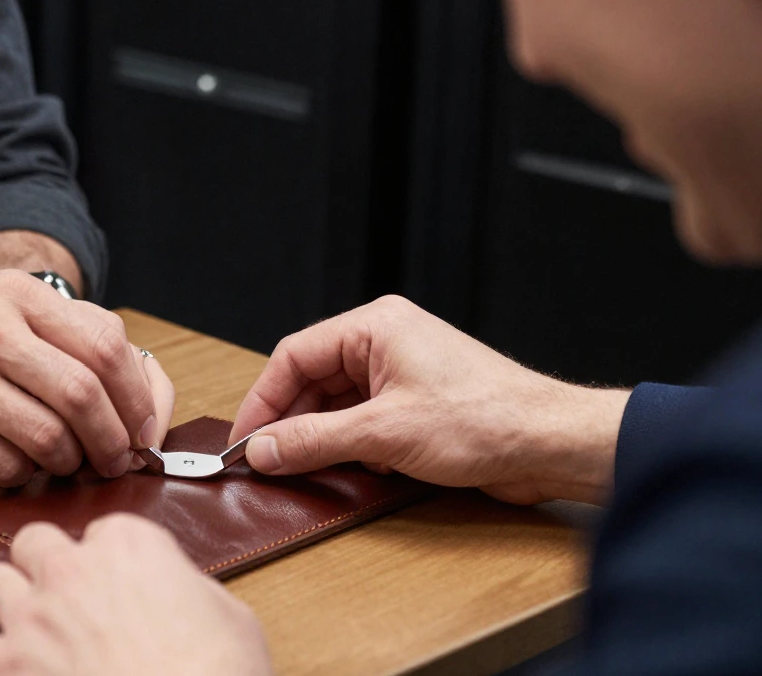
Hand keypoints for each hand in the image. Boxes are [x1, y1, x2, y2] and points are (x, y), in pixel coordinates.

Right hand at [0, 270, 174, 483]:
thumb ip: (61, 330)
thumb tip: (136, 384)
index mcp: (16, 294)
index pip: (106, 344)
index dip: (138, 395)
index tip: (144, 426)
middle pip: (84, 395)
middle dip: (114, 439)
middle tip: (118, 459)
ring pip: (49, 437)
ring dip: (70, 461)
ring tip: (67, 462)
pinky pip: (4, 463)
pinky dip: (24, 472)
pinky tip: (19, 463)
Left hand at [0, 514, 272, 675]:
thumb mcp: (230, 616)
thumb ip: (186, 588)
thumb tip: (173, 593)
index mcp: (129, 545)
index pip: (103, 530)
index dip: (109, 560)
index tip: (116, 582)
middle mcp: (72, 570)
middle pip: (35, 542)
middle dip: (46, 566)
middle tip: (65, 598)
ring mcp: (31, 618)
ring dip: (8, 602)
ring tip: (28, 628)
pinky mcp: (2, 669)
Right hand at [229, 296, 629, 504]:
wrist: (549, 444)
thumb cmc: (485, 419)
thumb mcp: (383, 434)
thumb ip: (313, 440)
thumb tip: (264, 448)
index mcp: (375, 327)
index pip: (294, 356)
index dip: (263, 399)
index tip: (245, 439)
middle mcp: (385, 342)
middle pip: (313, 380)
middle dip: (291, 422)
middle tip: (268, 460)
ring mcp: (402, 373)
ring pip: (337, 403)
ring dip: (324, 437)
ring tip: (310, 467)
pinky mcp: (416, 403)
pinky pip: (364, 419)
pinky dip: (354, 445)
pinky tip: (364, 466)